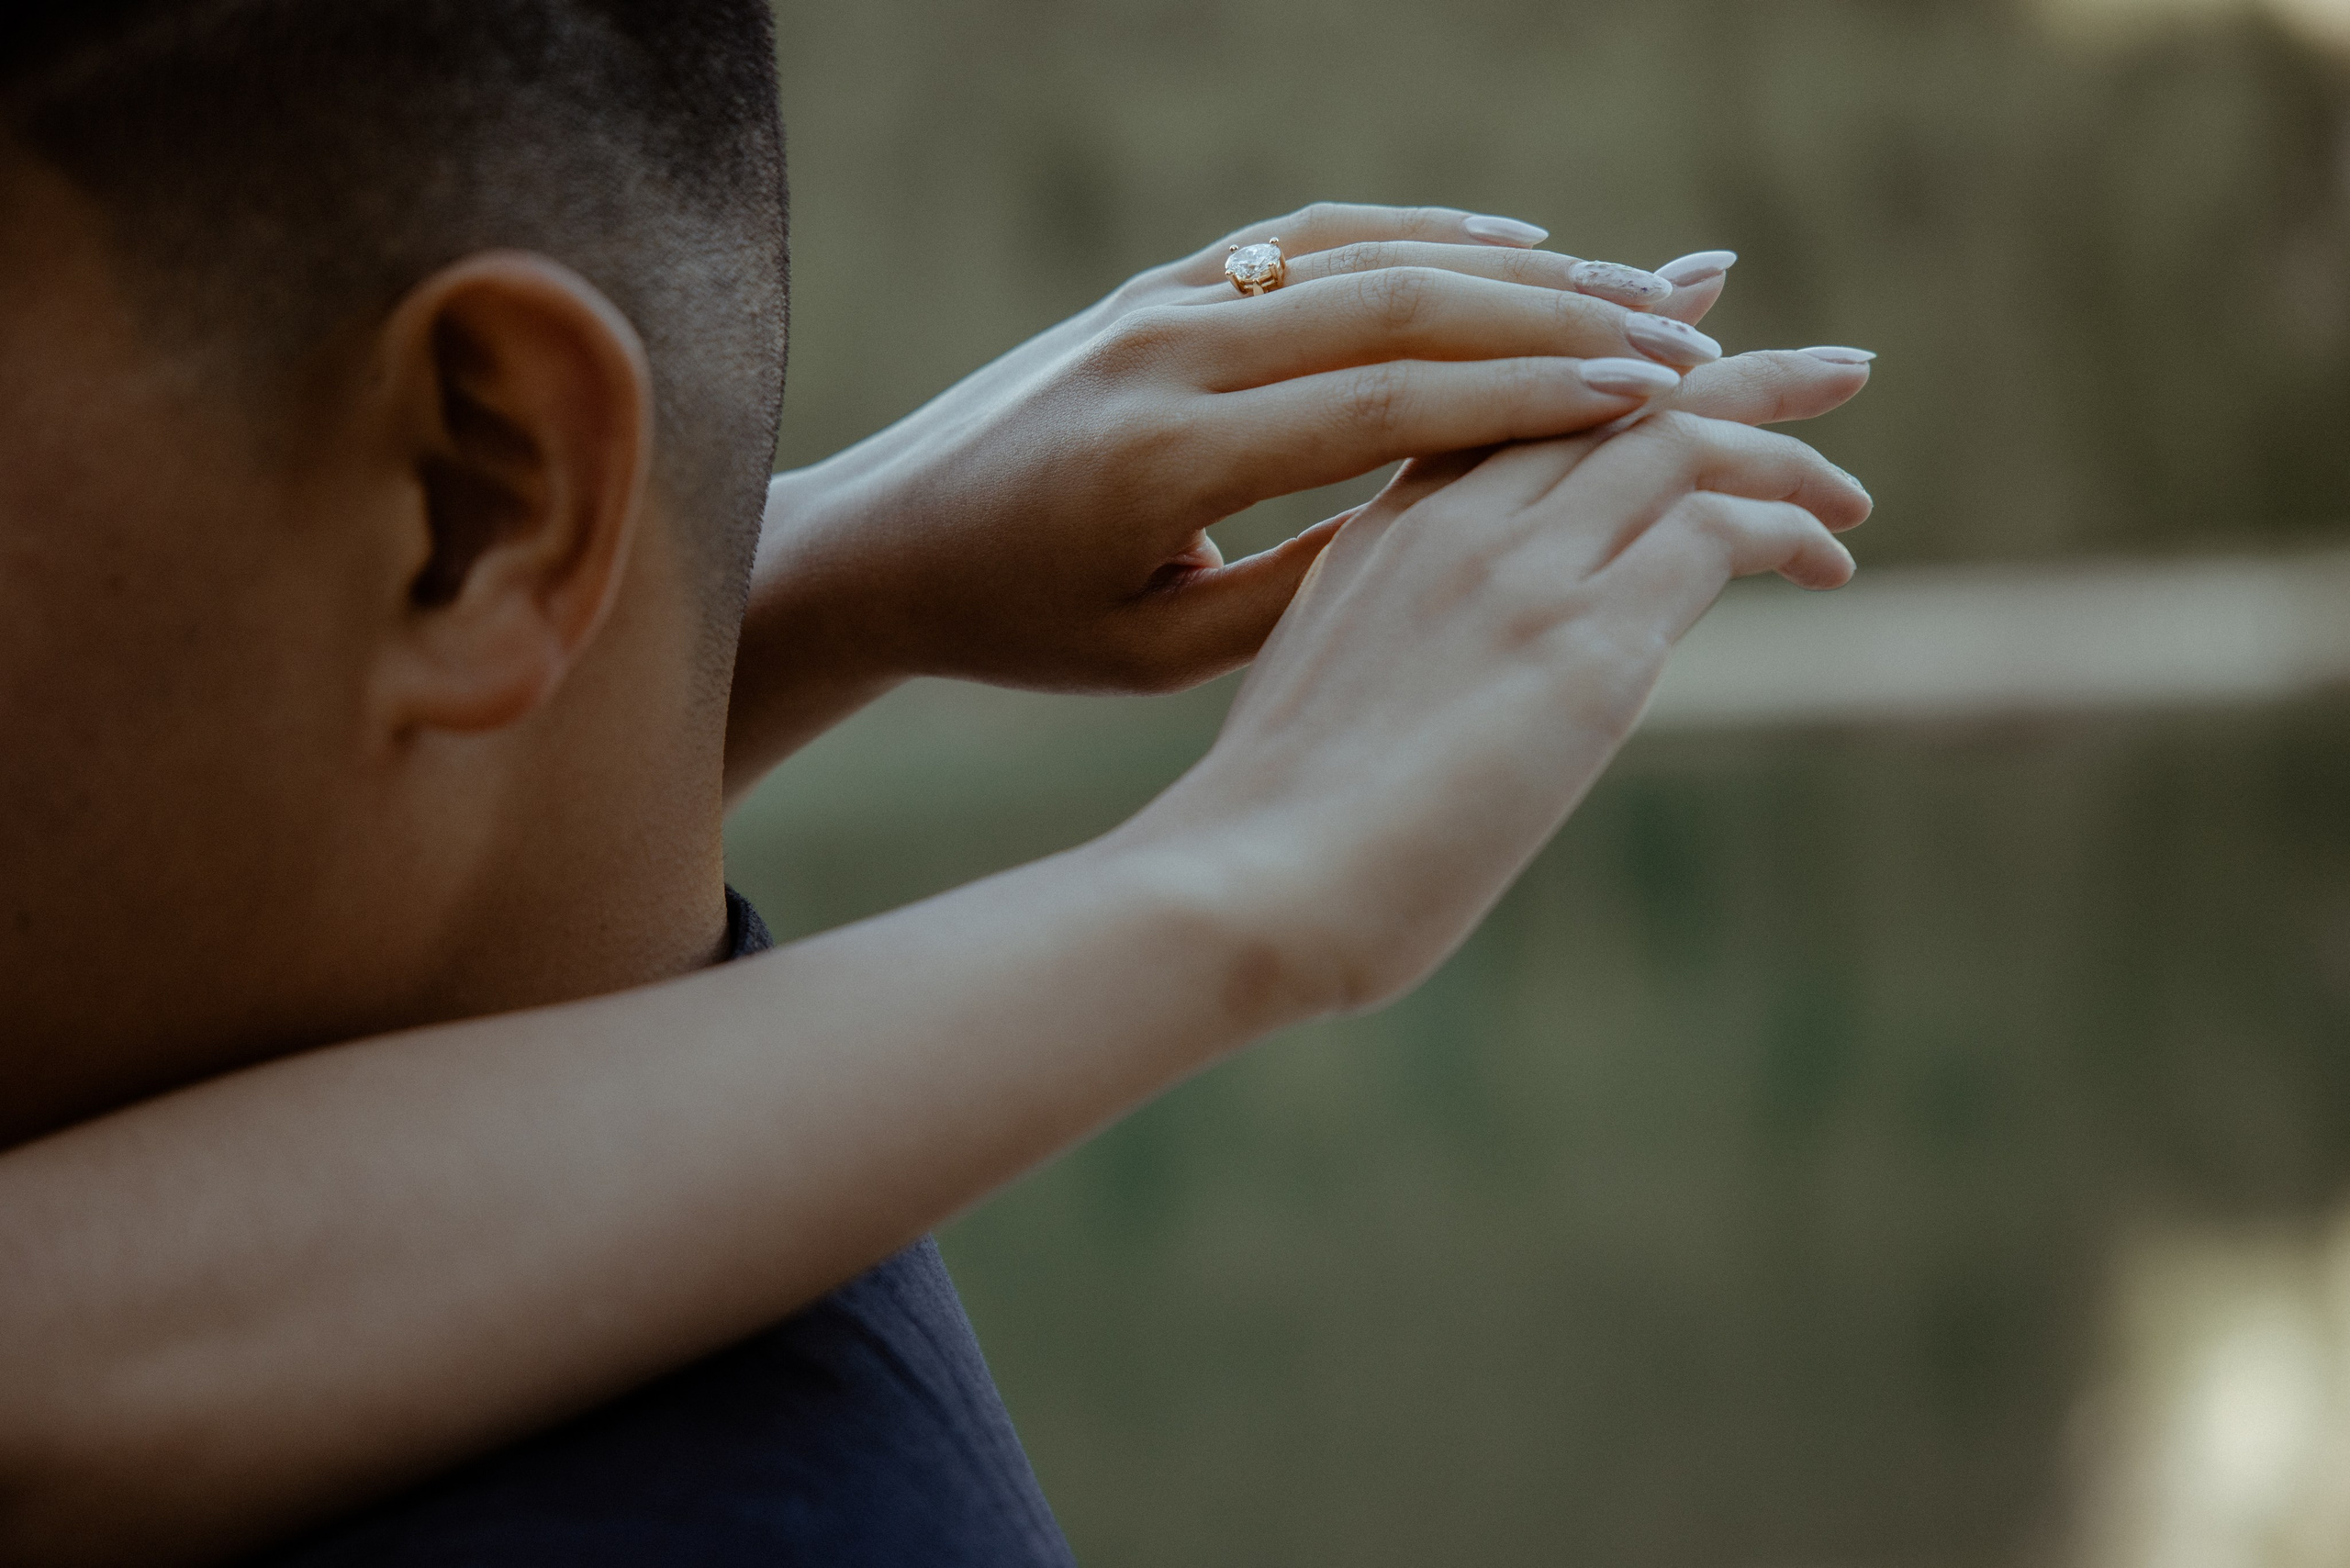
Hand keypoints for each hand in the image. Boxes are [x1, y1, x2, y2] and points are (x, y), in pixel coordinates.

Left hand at [726, 204, 1750, 793]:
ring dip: (1518, 271)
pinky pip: (1314, 240)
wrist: (878, 543)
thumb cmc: (1017, 624)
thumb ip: (1293, 585)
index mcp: (1172, 454)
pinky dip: (1425, 239)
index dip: (1531, 396)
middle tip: (1697, 337)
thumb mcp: (1156, 649)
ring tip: (1647, 291)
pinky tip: (1517, 251)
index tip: (1657, 398)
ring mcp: (1167, 298)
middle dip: (1565, 319)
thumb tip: (1436, 532)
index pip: (1388, 402)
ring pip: (1373, 256)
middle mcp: (1174, 345)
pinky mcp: (1164, 283)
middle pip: (1403, 303)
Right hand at [1122, 404, 1872, 1022]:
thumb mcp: (1332, 707)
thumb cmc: (1273, 840)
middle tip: (1833, 370)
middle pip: (1615, 397)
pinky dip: (1787, 529)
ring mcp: (1516, 572)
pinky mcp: (1581, 644)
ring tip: (1849, 492)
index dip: (1614, 363)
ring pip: (1679, 440)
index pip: (1518, 404)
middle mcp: (1452, 524)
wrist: (1248, 885)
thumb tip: (1472, 701)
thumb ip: (1406, 663)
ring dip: (1784, 452)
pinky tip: (1827, 560)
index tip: (1689, 332)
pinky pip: (1715, 533)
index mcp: (1380, 534)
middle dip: (1735, 372)